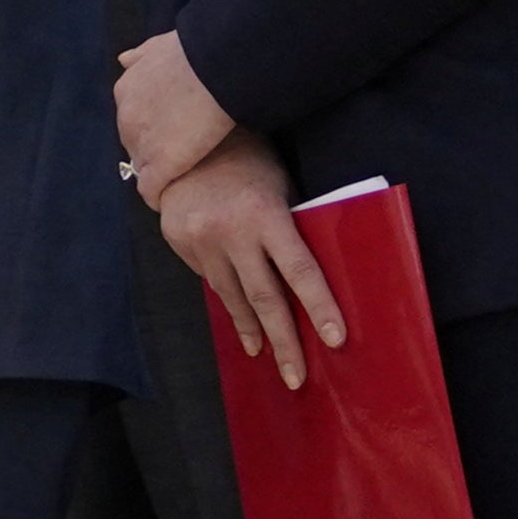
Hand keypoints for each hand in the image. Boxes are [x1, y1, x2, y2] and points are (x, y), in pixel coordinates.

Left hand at [111, 29, 233, 197]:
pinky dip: (158, 196)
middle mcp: (126, 119)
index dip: (152, 129)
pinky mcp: (159, 167)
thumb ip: (141, 56)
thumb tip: (123, 60)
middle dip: (152, 151)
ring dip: (157, 174)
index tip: (169, 133)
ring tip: (179, 179)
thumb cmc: (197, 53)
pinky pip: (150, 191)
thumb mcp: (160, 46)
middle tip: (179, 156)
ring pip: (141, 169)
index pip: (133, 120)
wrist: (215, 66)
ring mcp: (141, 144)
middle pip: (134, 145)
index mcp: (126, 91)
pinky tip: (169, 199)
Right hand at [153, 133, 346, 394]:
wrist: (181, 139)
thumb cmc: (247, 158)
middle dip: (285, 341)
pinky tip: (241, 324)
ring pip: (234, 298)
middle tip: (298, 379)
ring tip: (267, 359)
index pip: (299, 270)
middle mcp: (231, 232)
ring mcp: (201, 240)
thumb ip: (287, 228)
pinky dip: (229, 304)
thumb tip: (306, 279)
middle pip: (265, 297)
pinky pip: (211, 281)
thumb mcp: (277, 185)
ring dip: (253, 332)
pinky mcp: (180, 243)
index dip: (319, 307)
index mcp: (264, 213)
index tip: (337, 340)